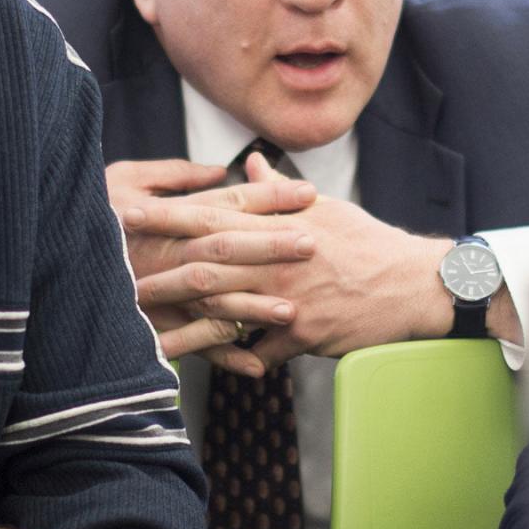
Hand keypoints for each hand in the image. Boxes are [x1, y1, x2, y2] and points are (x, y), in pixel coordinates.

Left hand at [132, 146, 458, 372]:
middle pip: (207, 266)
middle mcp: (278, 259)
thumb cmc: (368, 243)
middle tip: (115, 273)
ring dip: (183, 327)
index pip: (213, 215)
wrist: (414, 283)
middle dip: (159, 270)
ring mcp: (290, 298)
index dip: (168, 214)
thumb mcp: (325, 208)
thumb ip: (277, 191)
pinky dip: (240, 359)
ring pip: (225, 315)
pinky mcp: (305, 334)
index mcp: (279, 226)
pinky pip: (262, 351)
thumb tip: (247, 161)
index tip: (129, 210)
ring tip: (144, 336)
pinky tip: (216, 368)